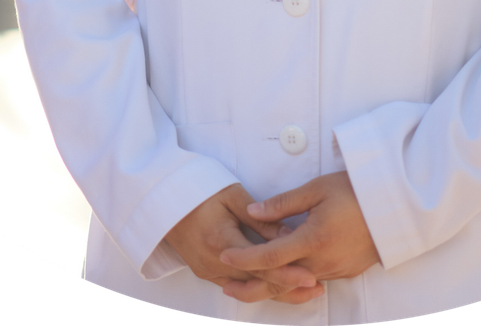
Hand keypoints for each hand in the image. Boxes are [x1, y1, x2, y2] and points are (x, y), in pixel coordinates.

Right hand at [163, 184, 324, 303]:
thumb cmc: (200, 189)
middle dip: (289, 288)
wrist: (163, 198)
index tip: (313, 276)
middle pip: (258, 284)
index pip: (262, 265)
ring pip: (249, 290)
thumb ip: (261, 219)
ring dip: (276, 291)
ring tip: (305, 291)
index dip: (289, 273)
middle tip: (318, 287)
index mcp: (222, 242)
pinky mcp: (205, 273)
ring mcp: (208, 272)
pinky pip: (237, 286)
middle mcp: (215, 264)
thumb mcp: (232, 196)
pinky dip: (259, 287)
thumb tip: (289, 235)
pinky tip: (277, 286)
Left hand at [218, 172, 380, 296]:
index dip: (243, 259)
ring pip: (295, 284)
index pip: (269, 257)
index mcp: (311, 241)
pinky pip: (313, 281)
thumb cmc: (355, 190)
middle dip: (250, 283)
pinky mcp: (346, 273)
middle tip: (226, 283)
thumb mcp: (317, 189)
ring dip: (271, 283)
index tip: (223, 257)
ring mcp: (335, 271)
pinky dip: (294, 281)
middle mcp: (321, 263)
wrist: (395, 204)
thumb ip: (283, 204)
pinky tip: (284, 275)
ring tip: (248, 281)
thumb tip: (252, 212)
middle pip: (278, 280)